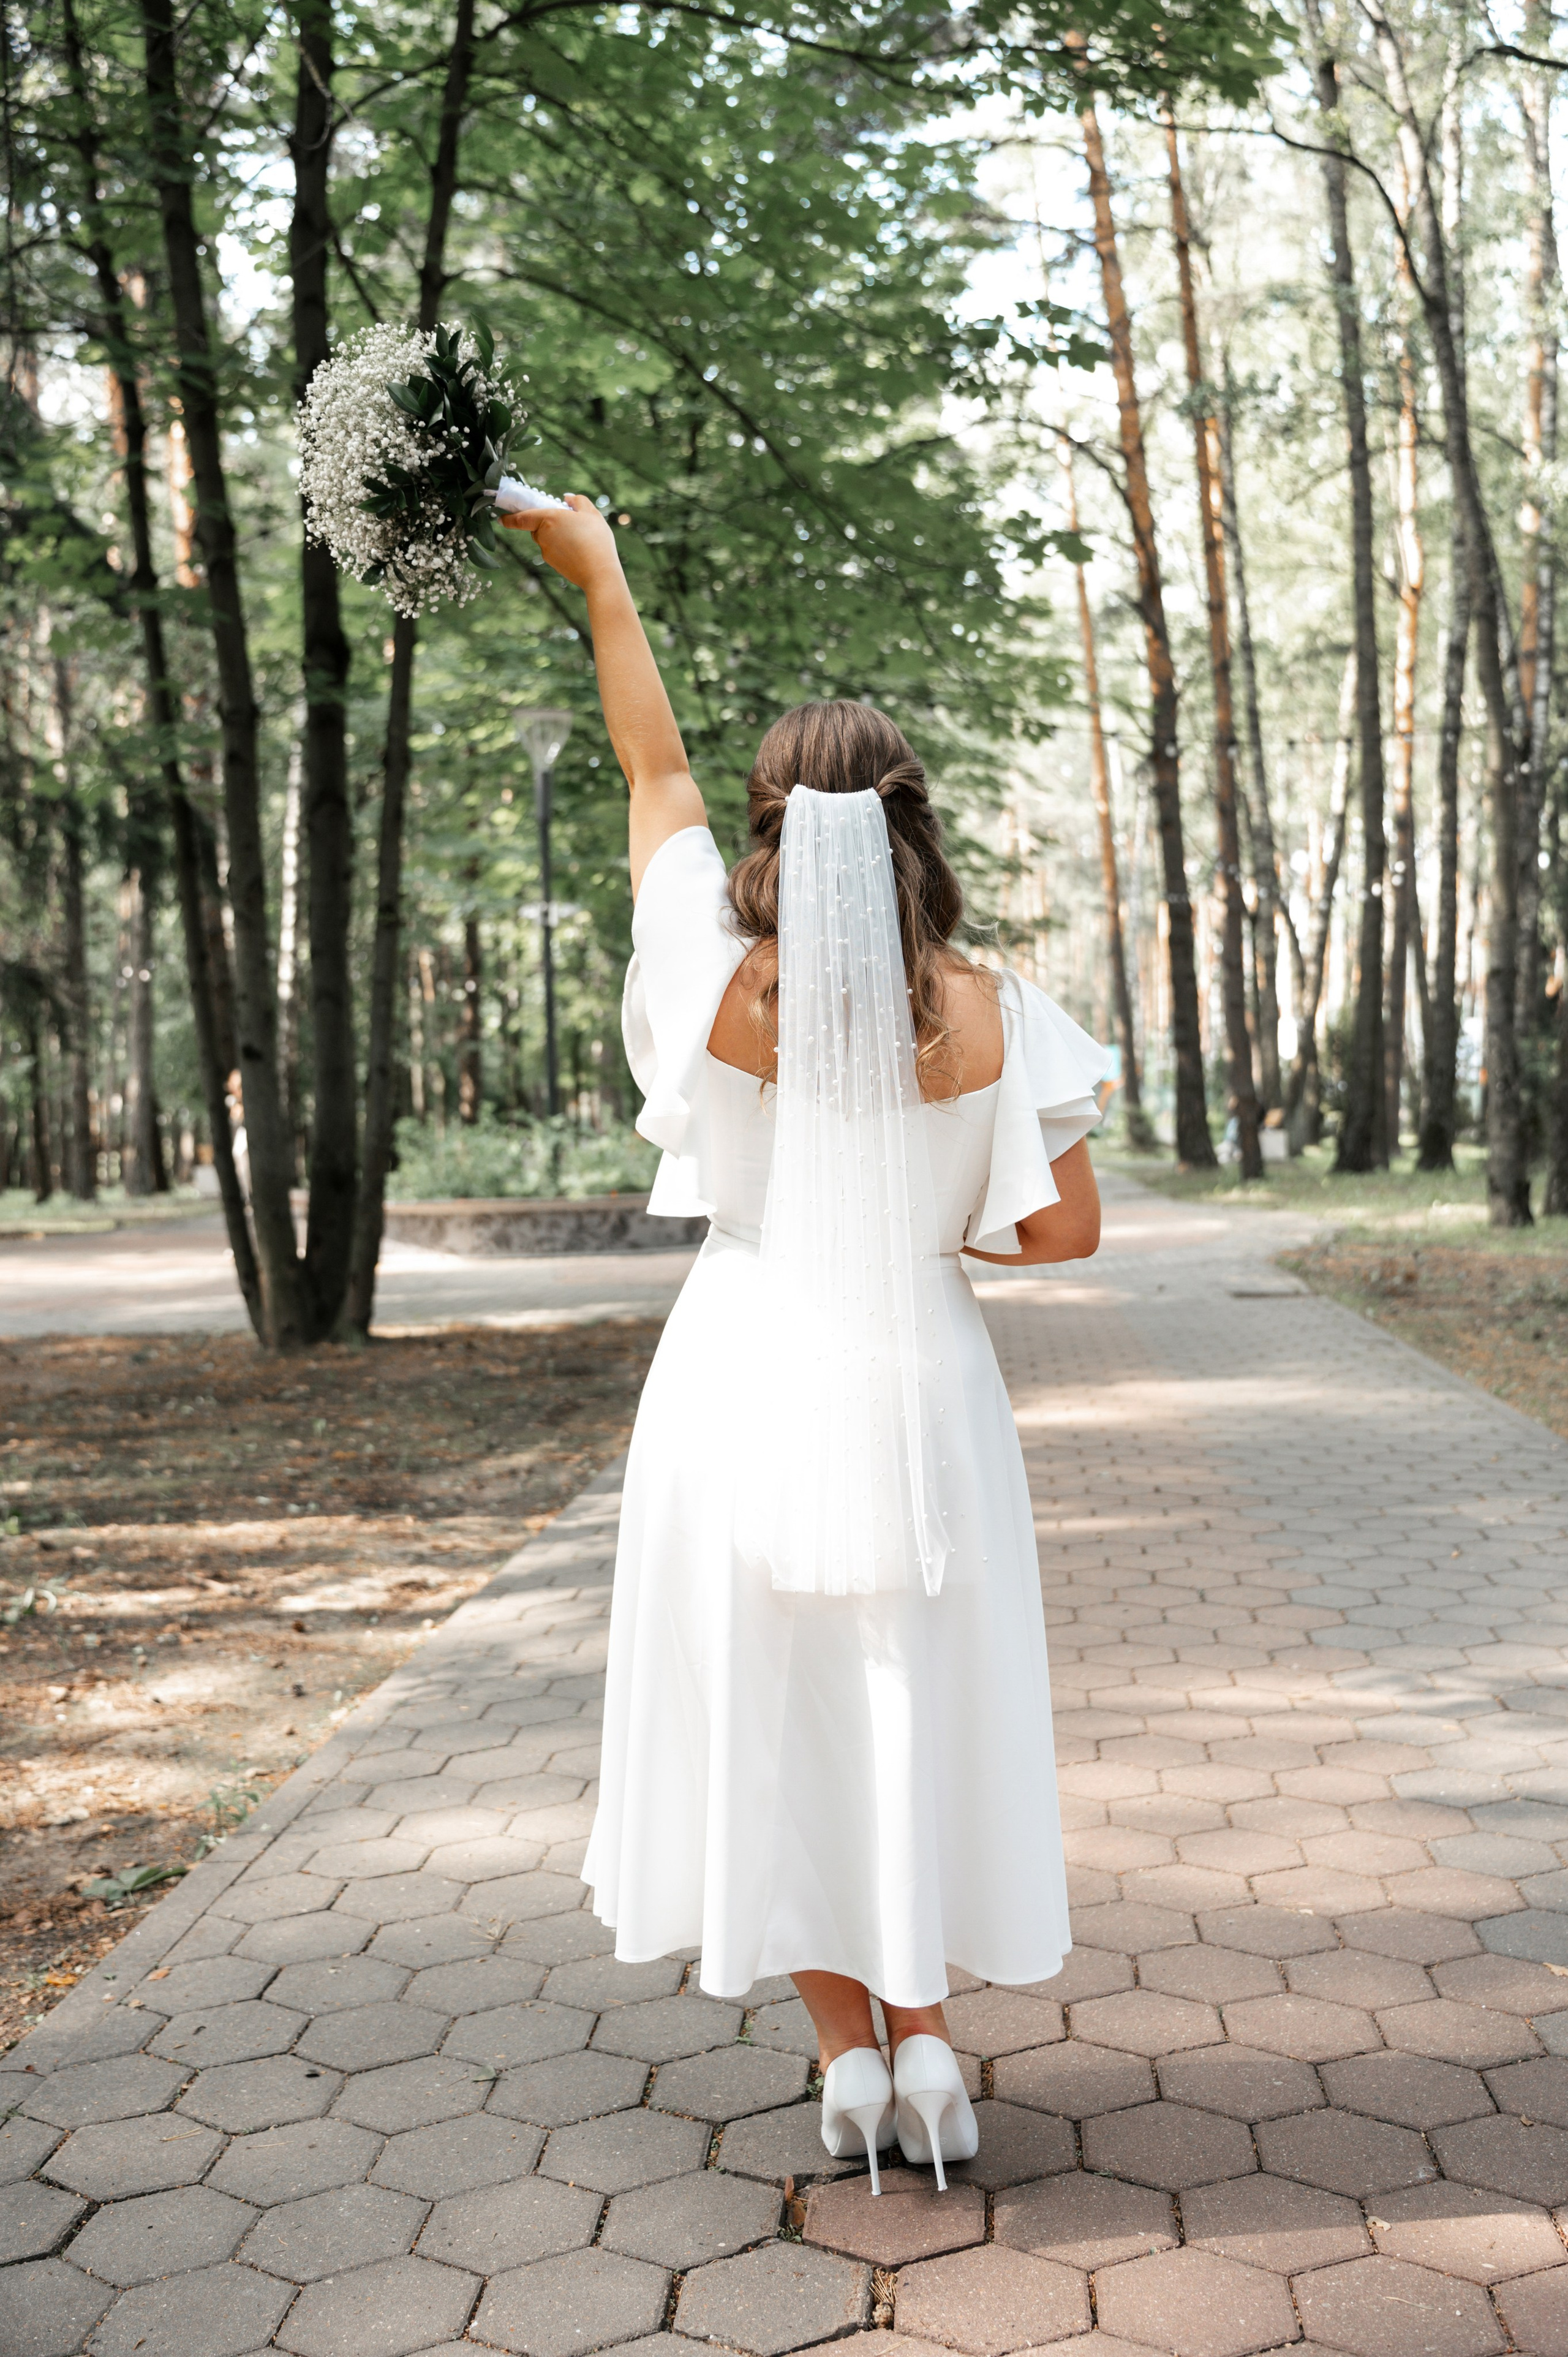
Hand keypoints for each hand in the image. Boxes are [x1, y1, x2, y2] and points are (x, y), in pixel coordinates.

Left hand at [501, 492, 621, 590]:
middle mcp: (543, 535)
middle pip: (536, 527)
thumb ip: (578, 501)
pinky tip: (579, 550)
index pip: (522, 518)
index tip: (500, 518)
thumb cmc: (596, 541)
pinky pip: (553, 551)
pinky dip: (562, 549)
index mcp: (549, 518)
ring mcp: (546, 552)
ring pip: (545, 540)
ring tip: (579, 538)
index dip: (509, 518)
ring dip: (556, 536)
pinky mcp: (552, 564)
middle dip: (546, 524)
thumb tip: (567, 498)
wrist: (599, 574)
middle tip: (567, 523)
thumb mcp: (591, 514)